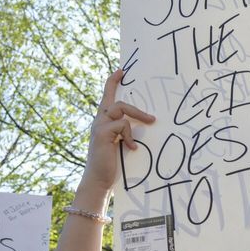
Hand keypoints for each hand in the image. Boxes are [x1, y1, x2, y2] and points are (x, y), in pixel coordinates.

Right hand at [81, 69, 154, 192]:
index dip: (112, 82)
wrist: (98, 180)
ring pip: (120, 108)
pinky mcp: (102, 134)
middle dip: (130, 99)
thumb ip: (126, 132)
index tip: (121, 70)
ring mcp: (99, 126)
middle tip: (147, 109)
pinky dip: (130, 136)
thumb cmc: (112, 163)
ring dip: (137, 115)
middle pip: (114, 99)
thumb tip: (146, 124)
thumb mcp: (120, 143)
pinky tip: (132, 148)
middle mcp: (98, 121)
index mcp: (103, 121)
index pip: (107, 97)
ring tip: (150, 122)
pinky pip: (122, 125)